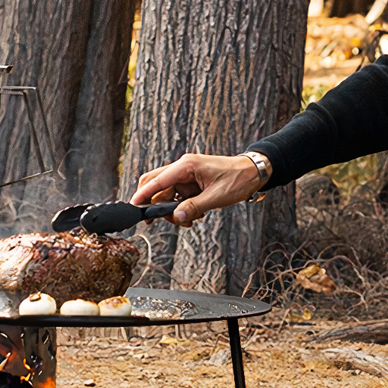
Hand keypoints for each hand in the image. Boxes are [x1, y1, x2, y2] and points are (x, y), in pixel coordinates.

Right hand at [132, 152, 267, 226]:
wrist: (254, 173)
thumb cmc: (238, 179)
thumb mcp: (216, 197)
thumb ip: (194, 207)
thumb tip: (176, 217)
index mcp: (187, 166)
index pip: (157, 180)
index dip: (143, 195)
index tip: (133, 207)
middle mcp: (183, 168)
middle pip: (156, 185)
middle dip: (154, 204)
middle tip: (156, 221)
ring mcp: (187, 176)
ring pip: (166, 194)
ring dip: (171, 210)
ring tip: (187, 221)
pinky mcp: (192, 183)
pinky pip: (177, 196)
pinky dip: (181, 208)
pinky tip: (193, 216)